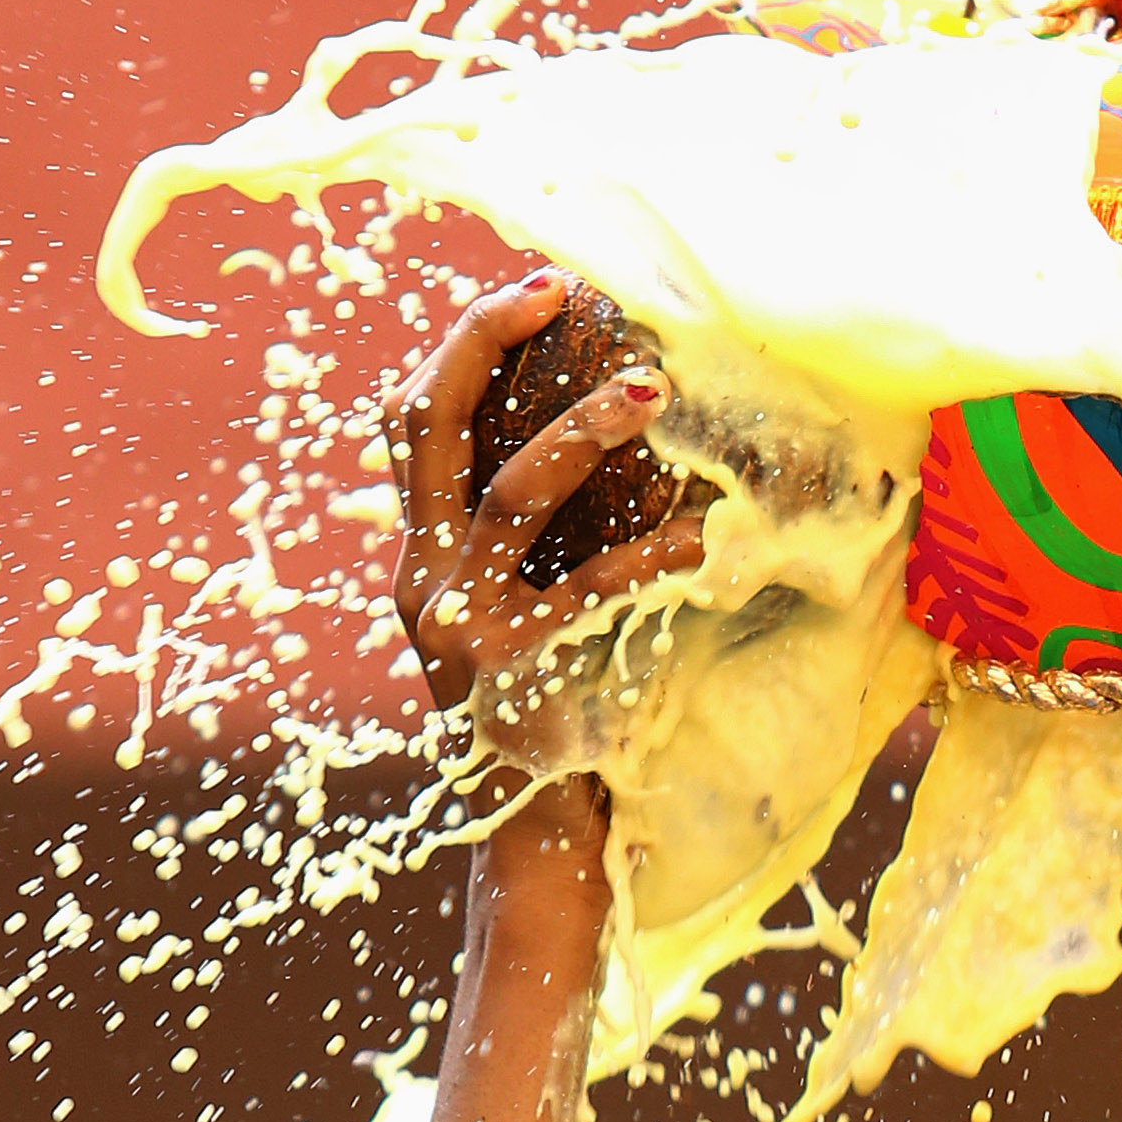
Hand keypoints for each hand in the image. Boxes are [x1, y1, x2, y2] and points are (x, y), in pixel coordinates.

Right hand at [387, 272, 705, 730]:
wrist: (534, 833)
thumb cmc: (549, 705)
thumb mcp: (520, 608)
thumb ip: (532, 536)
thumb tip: (608, 430)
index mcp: (423, 552)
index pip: (413, 419)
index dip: (463, 342)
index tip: (534, 289)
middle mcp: (426, 576)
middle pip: (427, 423)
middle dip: (484, 340)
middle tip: (555, 291)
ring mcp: (461, 623)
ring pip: (512, 493)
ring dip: (583, 428)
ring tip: (652, 387)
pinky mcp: (514, 669)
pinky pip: (592, 588)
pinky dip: (654, 552)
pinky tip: (708, 529)